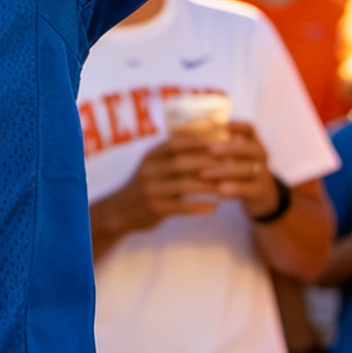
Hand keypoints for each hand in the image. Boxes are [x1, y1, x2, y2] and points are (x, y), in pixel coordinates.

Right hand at [93, 135, 225, 241]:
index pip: (174, 143)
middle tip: (231, 164)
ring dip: (208, 186)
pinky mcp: (155, 208)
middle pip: (182, 163)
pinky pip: (180, 207)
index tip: (219, 141)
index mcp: (150, 156)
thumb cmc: (146, 185)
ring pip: (184, 185)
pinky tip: (214, 207)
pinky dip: (198, 207)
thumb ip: (173, 157)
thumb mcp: (153, 166)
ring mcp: (151, 190)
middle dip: (208, 163)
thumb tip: (206, 143)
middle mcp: (149, 170)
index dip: (197, 141)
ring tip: (228, 187)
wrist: (120, 210)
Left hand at [204, 121, 288, 217]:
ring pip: (246, 169)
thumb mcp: (233, 153)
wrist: (260, 192)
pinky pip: (249, 189)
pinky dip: (235, 188)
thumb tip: (186, 134)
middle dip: (229, 148)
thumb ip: (216, 143)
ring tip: (204, 174)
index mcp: (253, 141)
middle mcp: (260, 154)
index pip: (249, 129)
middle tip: (209, 150)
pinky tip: (220, 189)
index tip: (219, 125)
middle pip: (248, 147)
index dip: (236, 126)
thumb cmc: (237, 167)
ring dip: (224, 171)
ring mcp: (262, 172)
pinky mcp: (260, 190)